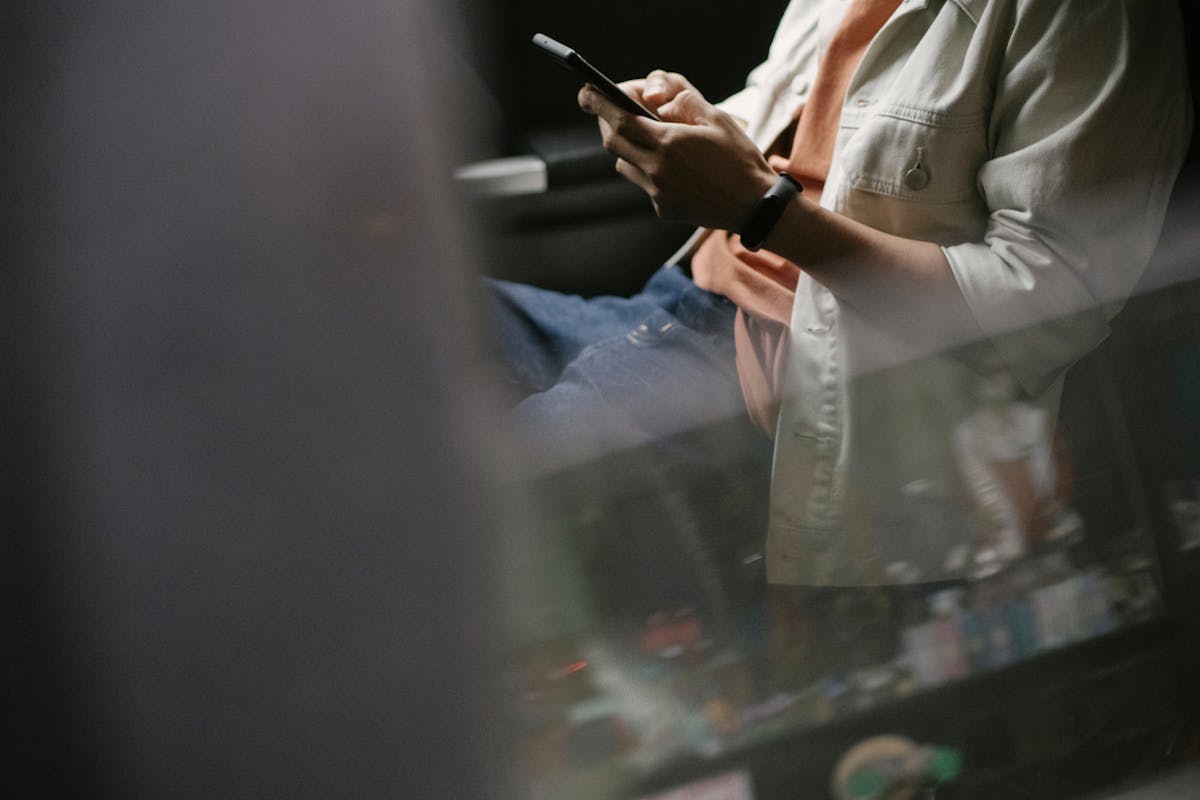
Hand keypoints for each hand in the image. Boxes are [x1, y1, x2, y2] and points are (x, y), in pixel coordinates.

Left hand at [578, 71, 775, 230]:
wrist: (754, 206)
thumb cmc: (740, 159)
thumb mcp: (718, 119)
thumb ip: (685, 103)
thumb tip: (657, 99)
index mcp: (669, 143)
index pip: (620, 119)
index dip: (598, 104)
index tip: (586, 93)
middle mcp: (657, 169)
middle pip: (613, 142)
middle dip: (606, 123)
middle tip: (609, 111)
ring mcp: (658, 193)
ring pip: (624, 165)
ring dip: (628, 149)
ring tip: (647, 139)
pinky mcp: (663, 209)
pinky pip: (644, 185)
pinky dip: (648, 172)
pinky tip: (672, 169)